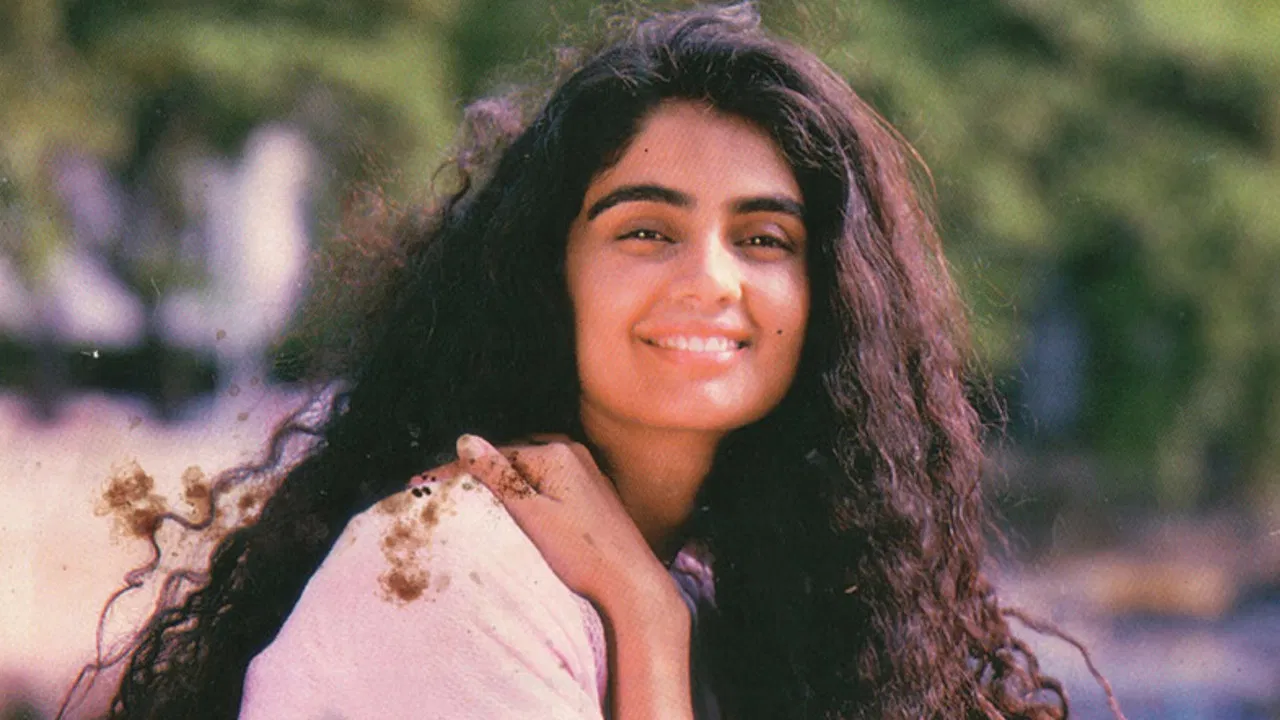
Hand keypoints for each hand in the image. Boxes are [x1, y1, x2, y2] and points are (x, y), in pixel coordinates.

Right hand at [455, 434, 682, 619]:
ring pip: (527, 472)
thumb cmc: (583, 554)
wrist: (631, 584)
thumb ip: (500, 477)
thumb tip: (466, 441)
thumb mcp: (532, 515)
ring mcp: (584, 472)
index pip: (492, 456)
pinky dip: (522, 493)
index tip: (418, 482)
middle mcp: (571, 453)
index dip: (453, 471)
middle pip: (509, 460)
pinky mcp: (590, 493)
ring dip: (498, 483)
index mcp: (555, 453)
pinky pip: (545, 484)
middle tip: (435, 490)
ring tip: (464, 498)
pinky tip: (508, 509)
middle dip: (475, 474)